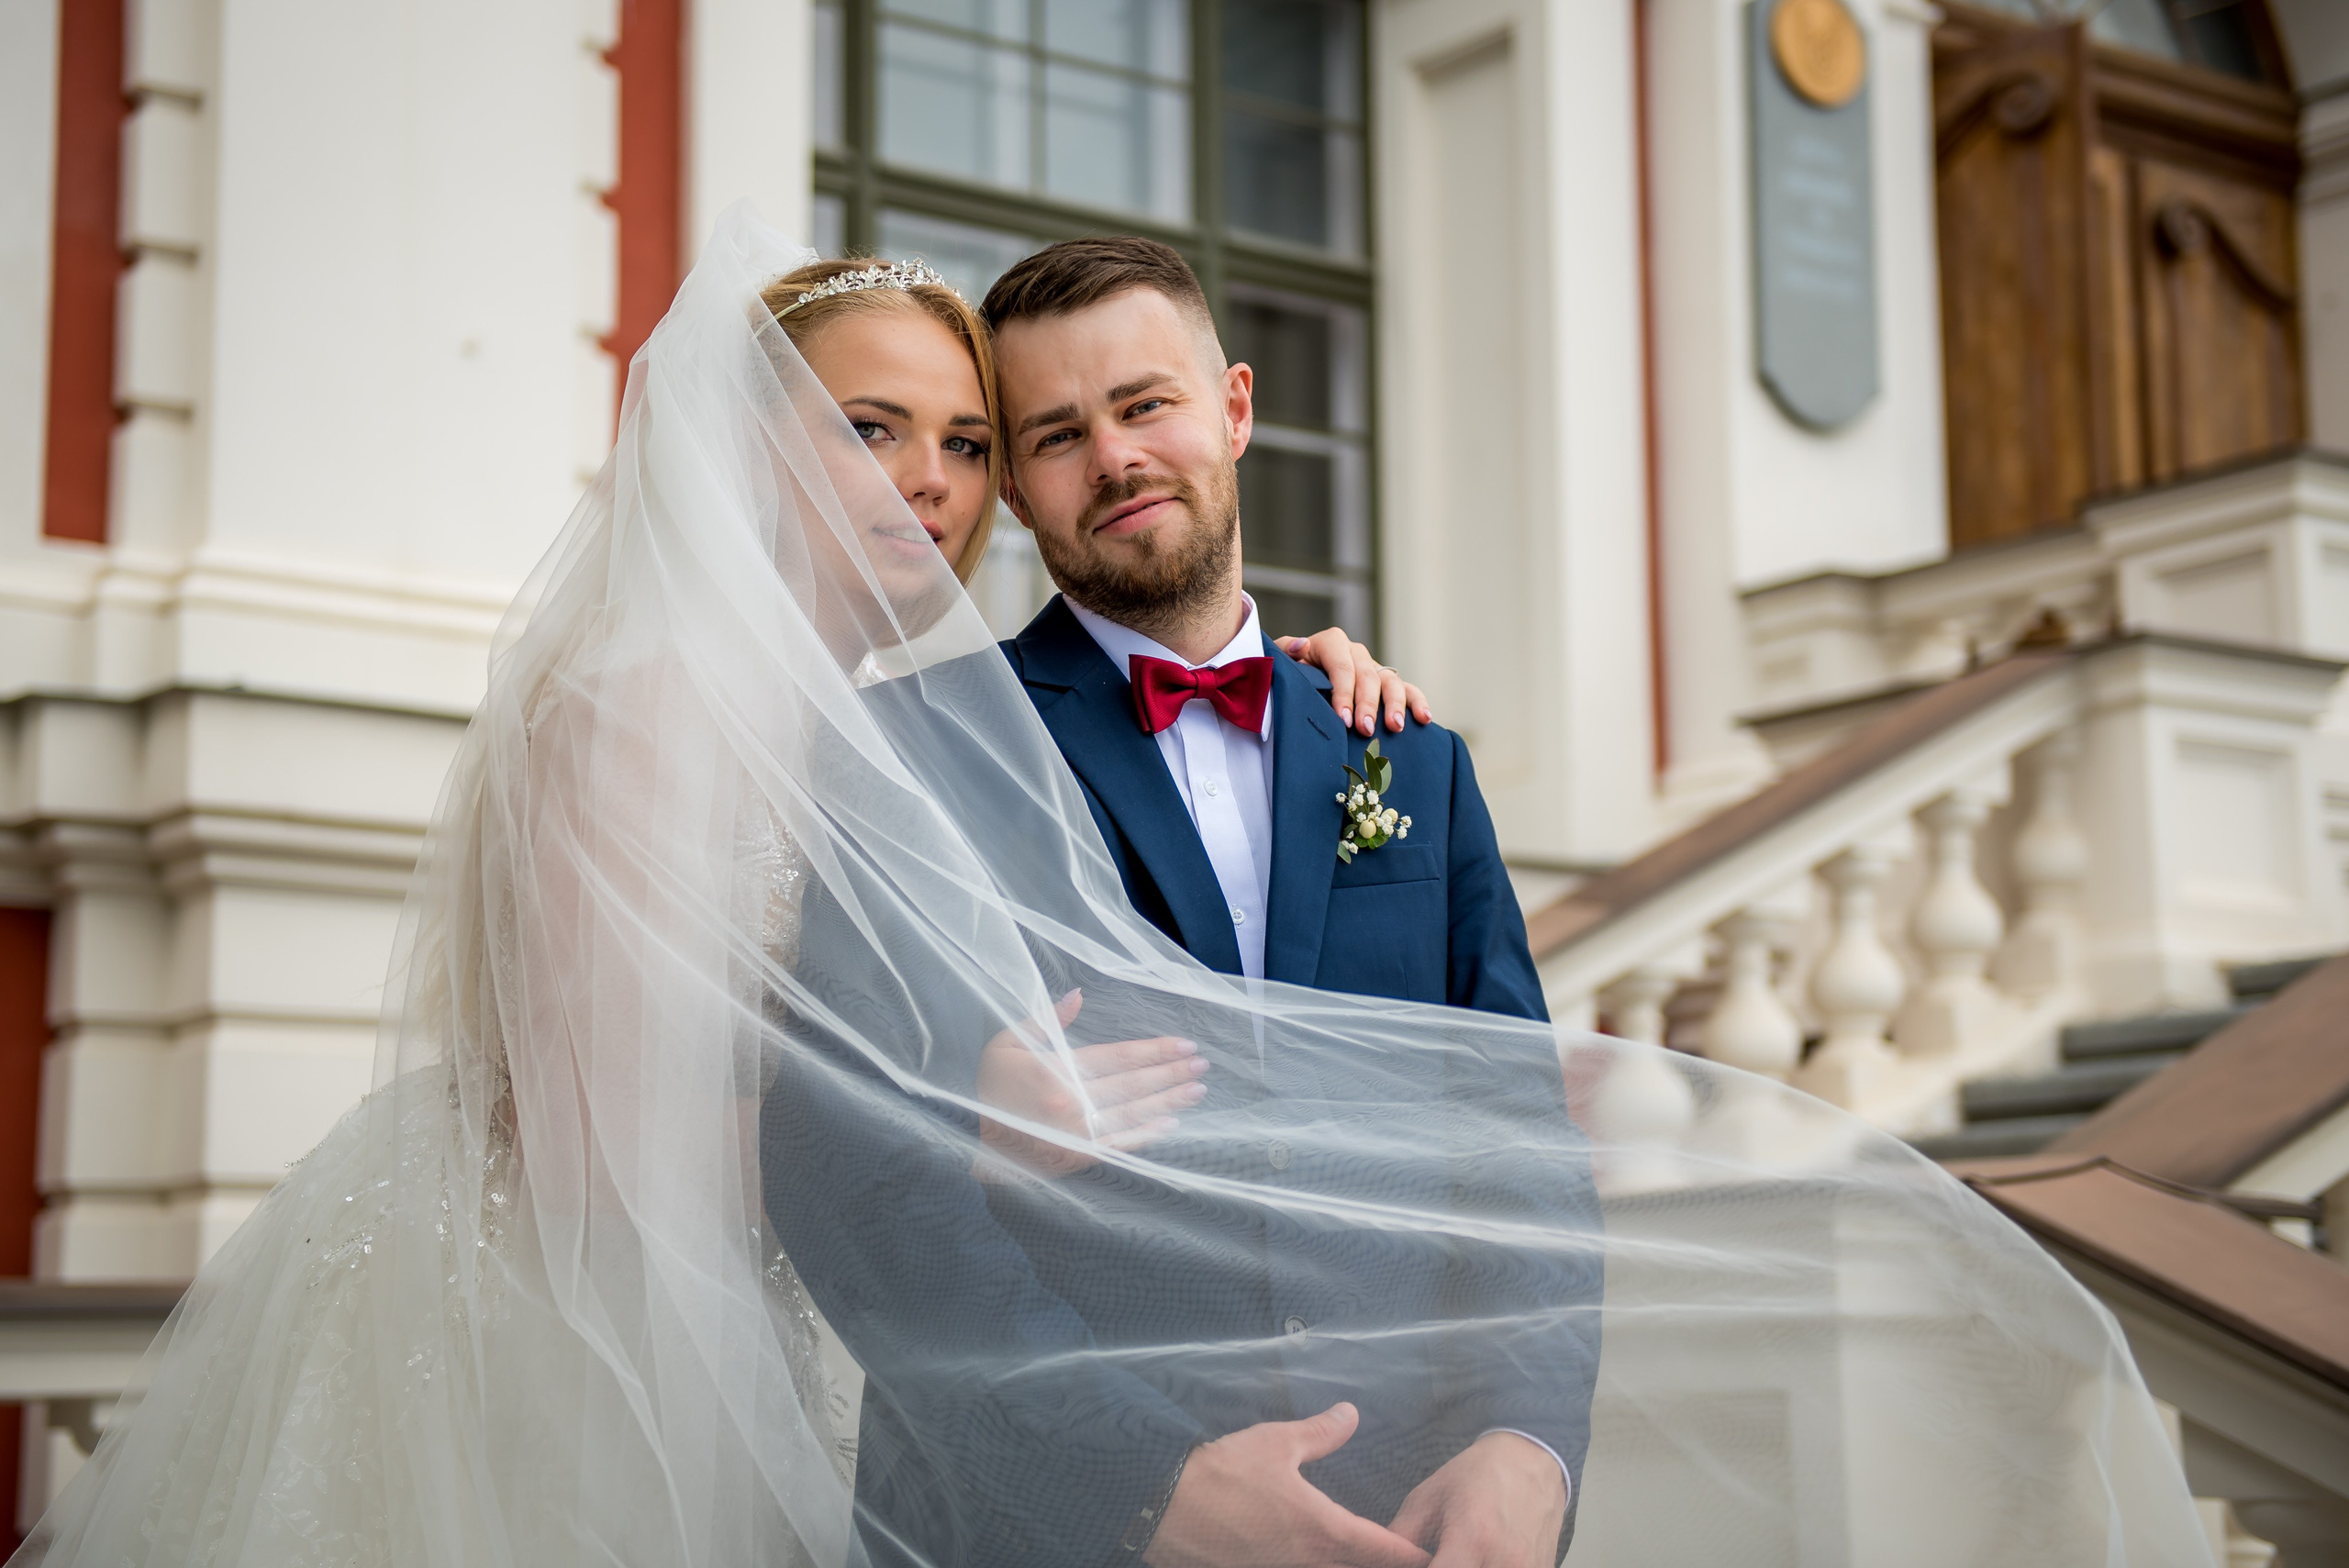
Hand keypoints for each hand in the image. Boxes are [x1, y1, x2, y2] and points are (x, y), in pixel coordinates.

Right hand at [976, 989, 1206, 1177]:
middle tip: (1202, 1065)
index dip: (1154, 1051)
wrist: (975, 1144)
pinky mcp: (1078, 1158)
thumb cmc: (992, 1090)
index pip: (1117, 1058)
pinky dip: (1147, 1134)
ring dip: (1168, 1101)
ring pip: (1132, 1114)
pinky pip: (1120, 1145)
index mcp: (1055, 1072)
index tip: (1183, 1045)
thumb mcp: (1007, 1045)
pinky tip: (1170, 1123)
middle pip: (1132, 1085)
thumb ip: (1046, 1021)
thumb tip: (1079, 994)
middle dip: (1170, 1073)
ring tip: (1196, 1090)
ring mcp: (1076, 1134)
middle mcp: (1070, 1104)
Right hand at [1146, 1403, 1430, 1567]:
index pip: (1384, 1551)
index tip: (1430, 1553)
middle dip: (1377, 1562)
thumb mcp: (1277, 1443)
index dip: (1410, 1554)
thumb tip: (1351, 1414)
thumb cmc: (1225, 1472)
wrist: (1165, 1506)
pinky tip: (1305, 1551)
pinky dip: (1309, 1564)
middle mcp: (1310, 1563)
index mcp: (1325, 1530)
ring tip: (1352, 1552)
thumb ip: (1321, 1433)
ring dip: (1341, 1563)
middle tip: (1395, 1551)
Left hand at [1277, 629, 1431, 737]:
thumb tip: (1301, 646)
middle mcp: (1355, 652)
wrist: (1298, 676)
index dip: (1344, 693)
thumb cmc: (1288, 672)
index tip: (1343, 720)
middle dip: (1368, 704)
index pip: (1342, 668)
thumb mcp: (1280, 660)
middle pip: (1368, 677)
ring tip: (1395, 727)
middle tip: (1365, 729)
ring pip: (1391, 681)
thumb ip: (1284, 652)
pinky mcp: (1386, 682)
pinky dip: (1417, 702)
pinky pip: (1407, 689)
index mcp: (1331, 643)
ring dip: (1395, 704)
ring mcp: (1373, 667)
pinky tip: (1424, 719)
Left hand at [1387, 1433, 1565, 1567]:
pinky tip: (1479, 1558)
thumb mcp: (1428, 1498)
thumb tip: (1375, 1561)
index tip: (1413, 1565)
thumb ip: (1400, 1538)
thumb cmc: (1477, 1475)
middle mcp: (1505, 1561)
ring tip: (1454, 1557)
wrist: (1531, 1460)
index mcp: (1473, 1539)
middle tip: (1435, 1559)